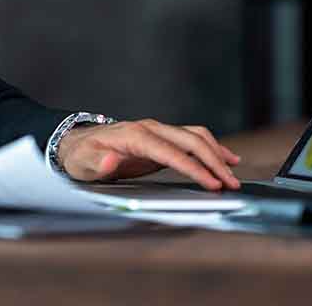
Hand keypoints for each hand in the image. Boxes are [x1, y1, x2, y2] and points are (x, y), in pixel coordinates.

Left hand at [55, 119, 240, 190]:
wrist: (78, 144)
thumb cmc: (81, 155)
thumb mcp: (83, 163)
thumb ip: (96, 162)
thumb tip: (109, 161)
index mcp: (135, 135)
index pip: (171, 152)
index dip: (193, 168)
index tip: (211, 183)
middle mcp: (150, 129)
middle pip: (190, 140)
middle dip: (213, 162)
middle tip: (231, 183)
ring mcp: (157, 131)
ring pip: (195, 136)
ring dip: (216, 153)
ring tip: (233, 172)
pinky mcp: (161, 139)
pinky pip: (192, 138)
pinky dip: (211, 146)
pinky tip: (226, 157)